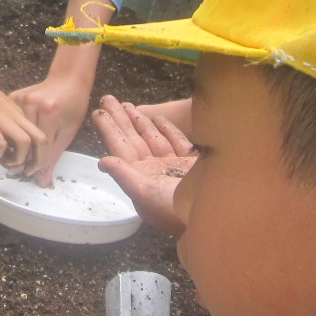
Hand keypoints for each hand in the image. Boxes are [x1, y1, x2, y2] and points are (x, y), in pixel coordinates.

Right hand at [0, 64, 47, 172]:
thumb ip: (5, 125)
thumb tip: (7, 147)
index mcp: (19, 113)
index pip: (42, 135)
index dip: (41, 155)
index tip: (32, 166)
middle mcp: (14, 115)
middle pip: (41, 140)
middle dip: (38, 162)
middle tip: (26, 171)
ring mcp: (0, 118)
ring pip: (25, 143)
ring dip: (18, 159)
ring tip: (7, 161)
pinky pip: (0, 144)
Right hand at [10, 74, 91, 185]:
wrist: (67, 79)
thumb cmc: (73, 105)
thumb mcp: (69, 130)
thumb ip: (54, 155)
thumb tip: (43, 180)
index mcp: (50, 111)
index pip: (41, 146)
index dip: (39, 164)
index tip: (37, 174)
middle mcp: (33, 103)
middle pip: (24, 140)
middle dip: (27, 159)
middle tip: (28, 169)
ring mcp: (21, 98)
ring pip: (15, 132)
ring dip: (19, 148)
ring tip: (23, 158)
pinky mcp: (13, 96)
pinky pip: (11, 121)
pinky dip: (14, 133)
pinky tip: (18, 141)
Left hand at [93, 95, 194, 235]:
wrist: (218, 217)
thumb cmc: (178, 211)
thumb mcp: (146, 194)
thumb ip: (124, 176)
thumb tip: (102, 161)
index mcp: (142, 179)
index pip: (121, 149)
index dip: (109, 130)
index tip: (97, 111)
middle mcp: (156, 171)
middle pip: (134, 140)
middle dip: (120, 119)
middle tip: (108, 98)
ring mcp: (175, 166)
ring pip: (153, 138)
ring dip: (140, 121)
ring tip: (127, 104)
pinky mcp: (194, 164)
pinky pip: (177, 142)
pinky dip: (167, 130)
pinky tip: (158, 119)